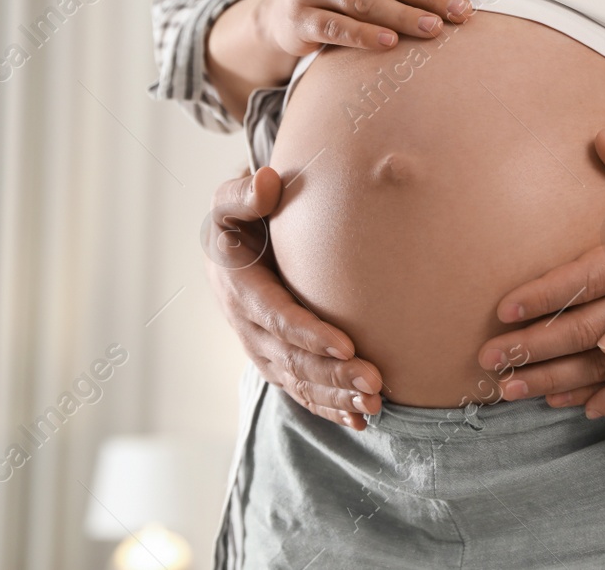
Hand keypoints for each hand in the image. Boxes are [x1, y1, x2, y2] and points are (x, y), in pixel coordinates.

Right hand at [202, 167, 383, 429]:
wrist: (228, 245)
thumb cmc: (240, 217)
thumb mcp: (231, 200)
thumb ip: (244, 193)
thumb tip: (266, 184)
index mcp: (238, 287)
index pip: (275, 316)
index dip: (308, 334)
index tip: (346, 346)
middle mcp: (247, 325)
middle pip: (292, 358)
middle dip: (333, 374)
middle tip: (375, 382)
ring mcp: (260, 348)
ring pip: (298, 381)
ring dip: (336, 396)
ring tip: (375, 403)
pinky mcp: (275, 360)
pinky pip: (300, 390)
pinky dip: (329, 407)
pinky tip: (360, 419)